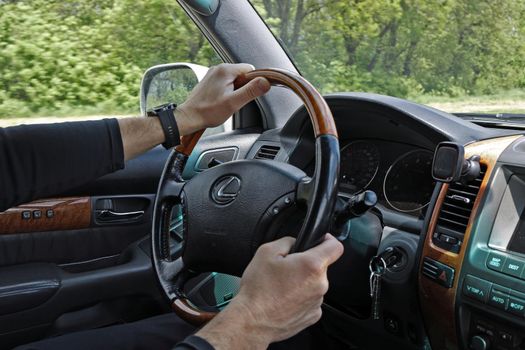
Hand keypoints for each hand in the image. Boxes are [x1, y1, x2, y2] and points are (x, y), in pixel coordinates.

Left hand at [176, 63, 270, 133]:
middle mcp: (218, 68)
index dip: (252, 83)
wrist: (189, 117)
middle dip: (243, 87)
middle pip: (242, 74)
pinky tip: (221, 101)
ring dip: (235, 90)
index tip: (245, 95)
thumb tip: (266, 82)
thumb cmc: (208, 111)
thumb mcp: (234, 103)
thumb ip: (251, 91)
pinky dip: (227, 91)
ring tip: (226, 102)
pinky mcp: (210, 81)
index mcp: (225, 70)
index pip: (250, 70)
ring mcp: (213, 74)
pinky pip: (225, 82)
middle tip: (234, 100)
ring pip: (234, 79)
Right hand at [196, 234, 343, 348]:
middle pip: (320, 266)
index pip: (335, 247)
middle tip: (285, 269)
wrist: (252, 321)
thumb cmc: (258, 289)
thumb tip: (296, 243)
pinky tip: (284, 299)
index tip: (319, 241)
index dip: (327, 239)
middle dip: (305, 264)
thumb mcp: (266, 252)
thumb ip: (288, 241)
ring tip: (281, 286)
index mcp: (311, 266)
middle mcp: (320, 284)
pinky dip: (300, 297)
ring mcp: (317, 302)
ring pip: (314, 283)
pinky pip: (310, 299)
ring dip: (302, 281)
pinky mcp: (313, 316)